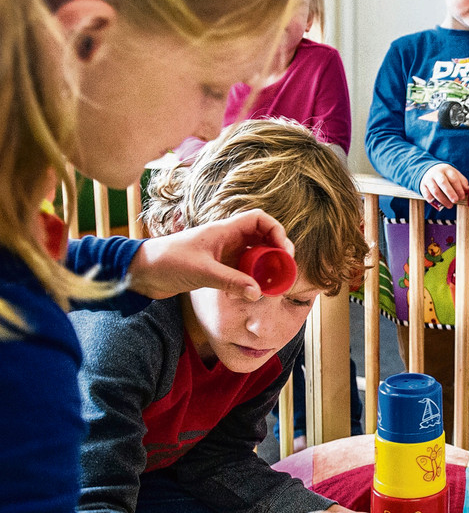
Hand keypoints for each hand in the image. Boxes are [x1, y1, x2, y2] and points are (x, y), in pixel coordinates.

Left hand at [128, 210, 293, 300]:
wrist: (141, 272)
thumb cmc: (166, 262)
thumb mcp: (201, 272)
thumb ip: (231, 282)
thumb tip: (258, 292)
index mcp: (224, 230)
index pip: (259, 220)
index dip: (276, 231)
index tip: (284, 251)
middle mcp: (227, 239)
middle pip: (262, 238)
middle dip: (276, 252)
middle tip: (284, 270)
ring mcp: (223, 254)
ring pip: (254, 256)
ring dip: (264, 268)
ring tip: (270, 283)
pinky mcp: (217, 268)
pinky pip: (242, 271)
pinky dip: (250, 280)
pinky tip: (248, 292)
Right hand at [419, 164, 468, 208]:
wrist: (429, 170)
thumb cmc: (445, 175)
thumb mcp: (454, 174)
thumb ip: (462, 181)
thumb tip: (467, 191)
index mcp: (447, 169)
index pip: (453, 178)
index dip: (459, 189)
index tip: (462, 197)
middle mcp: (437, 173)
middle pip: (443, 183)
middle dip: (450, 193)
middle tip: (455, 201)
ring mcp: (428, 179)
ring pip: (435, 190)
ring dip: (443, 199)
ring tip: (450, 205)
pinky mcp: (422, 185)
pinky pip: (426, 194)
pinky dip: (432, 200)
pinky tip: (438, 204)